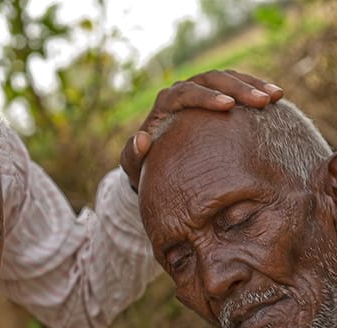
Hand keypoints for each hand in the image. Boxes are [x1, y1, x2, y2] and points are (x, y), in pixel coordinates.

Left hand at [120, 70, 282, 191]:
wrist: (158, 164)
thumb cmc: (146, 167)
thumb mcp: (134, 166)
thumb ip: (132, 155)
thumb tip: (142, 139)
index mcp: (164, 104)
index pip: (185, 92)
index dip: (207, 97)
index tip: (228, 106)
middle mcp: (183, 92)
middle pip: (211, 79)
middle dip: (238, 88)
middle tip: (261, 101)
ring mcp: (202, 93)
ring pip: (229, 78)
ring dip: (253, 85)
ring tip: (275, 97)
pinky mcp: (217, 99)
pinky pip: (238, 88)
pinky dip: (256, 91)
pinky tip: (277, 100)